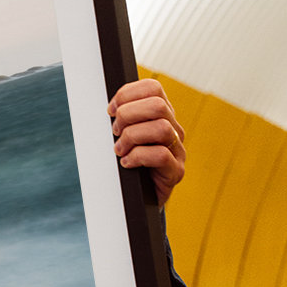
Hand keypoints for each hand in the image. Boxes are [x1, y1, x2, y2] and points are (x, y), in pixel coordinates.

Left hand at [108, 79, 185, 206]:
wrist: (138, 198)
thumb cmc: (128, 163)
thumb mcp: (122, 135)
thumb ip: (121, 118)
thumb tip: (109, 108)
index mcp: (161, 115)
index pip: (152, 88)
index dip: (127, 94)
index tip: (110, 110)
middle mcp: (174, 129)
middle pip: (158, 105)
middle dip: (128, 115)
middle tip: (115, 132)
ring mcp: (178, 150)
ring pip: (161, 128)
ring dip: (132, 137)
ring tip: (119, 150)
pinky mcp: (176, 171)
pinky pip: (161, 155)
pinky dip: (137, 157)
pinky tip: (126, 163)